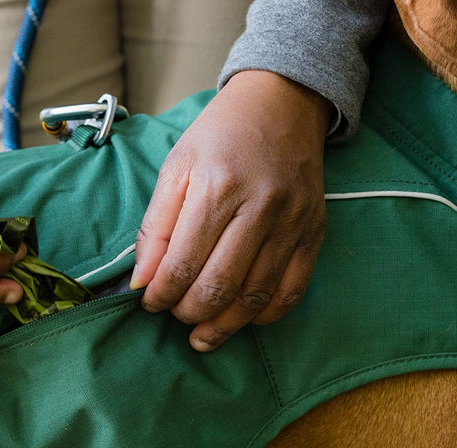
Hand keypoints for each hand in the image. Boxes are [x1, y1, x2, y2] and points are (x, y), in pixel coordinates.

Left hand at [130, 71, 332, 351]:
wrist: (283, 104)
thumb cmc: (221, 135)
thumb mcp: (176, 167)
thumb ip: (156, 227)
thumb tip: (142, 281)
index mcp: (217, 187)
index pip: (183, 263)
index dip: (161, 295)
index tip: (150, 302)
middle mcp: (259, 206)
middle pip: (219, 286)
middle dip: (189, 313)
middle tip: (175, 315)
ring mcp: (292, 222)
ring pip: (255, 297)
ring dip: (224, 325)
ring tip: (202, 334)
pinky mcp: (313, 233)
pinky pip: (291, 291)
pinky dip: (264, 315)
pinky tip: (242, 319)